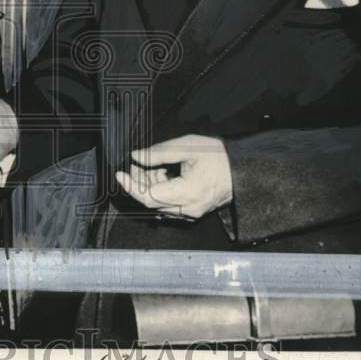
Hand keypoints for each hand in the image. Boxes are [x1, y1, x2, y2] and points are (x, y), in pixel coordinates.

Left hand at [115, 134, 232, 219]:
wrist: (241, 170)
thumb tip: (136, 156)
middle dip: (139, 182)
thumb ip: (160, 152)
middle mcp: (188, 209)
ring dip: (149, 185)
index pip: (149, 197)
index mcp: (188, 193)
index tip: (120, 174)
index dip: (131, 186)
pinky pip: (168, 204)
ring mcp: (190, 213)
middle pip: (151, 201)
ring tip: (151, 165)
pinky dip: (160, 190)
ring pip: (158, 203)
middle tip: (136, 162)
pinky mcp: (191, 211)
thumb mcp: (189, 146)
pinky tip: (161, 174)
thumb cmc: (219, 157)